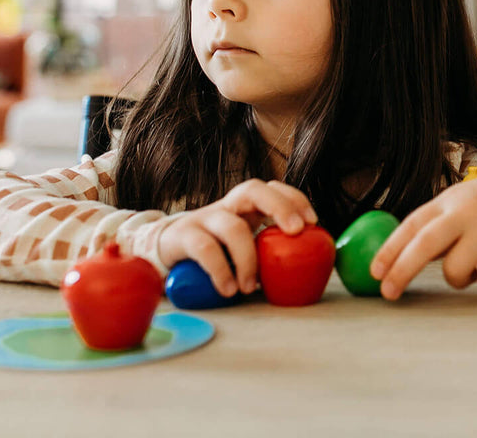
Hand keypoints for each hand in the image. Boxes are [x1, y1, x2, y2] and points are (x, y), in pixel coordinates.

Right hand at [158, 179, 317, 297]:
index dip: (294, 198)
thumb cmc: (213, 251)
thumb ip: (265, 251)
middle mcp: (226, 206)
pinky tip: (228, 289)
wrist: (164, 252)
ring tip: (251, 287)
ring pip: (231, 226)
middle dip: (279, 206)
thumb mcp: (241, 246)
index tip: (312, 221)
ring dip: (248, 258)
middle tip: (295, 232)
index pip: (271, 188)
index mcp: (244, 207)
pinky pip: (205, 248)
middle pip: (253, 189)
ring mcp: (204, 218)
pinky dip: (221, 270)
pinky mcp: (183, 236)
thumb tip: (304, 274)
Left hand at [369, 171, 476, 299]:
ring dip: (456, 280)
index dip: (389, 249)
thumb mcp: (458, 204)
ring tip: (469, 270)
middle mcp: (466, 213)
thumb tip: (400, 258)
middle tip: (387, 293)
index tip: (374, 272)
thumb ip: (434, 228)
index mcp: (447, 201)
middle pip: (425, 243)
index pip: (411, 225)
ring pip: (455, 269)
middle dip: (402, 270)